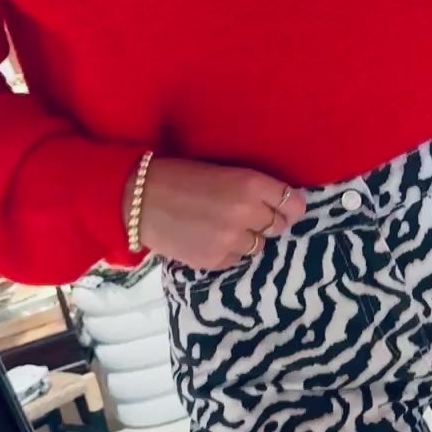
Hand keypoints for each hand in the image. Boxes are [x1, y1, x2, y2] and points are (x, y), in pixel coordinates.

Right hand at [124, 156, 305, 270]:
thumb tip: (281, 204)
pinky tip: (210, 239)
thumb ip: (253, 188)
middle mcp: (246, 213)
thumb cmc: (179, 177)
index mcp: (250, 184)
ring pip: (259, 246)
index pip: (293, 203)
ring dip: (249, 239)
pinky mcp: (215, 260)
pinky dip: (229, 252)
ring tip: (225, 228)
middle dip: (269, 222)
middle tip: (250, 217)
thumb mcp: (223, 171)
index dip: (291, 207)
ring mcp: (231, 240)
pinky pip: (237, 260)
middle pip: (279, 226)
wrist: (138, 200)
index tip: (285, 208)